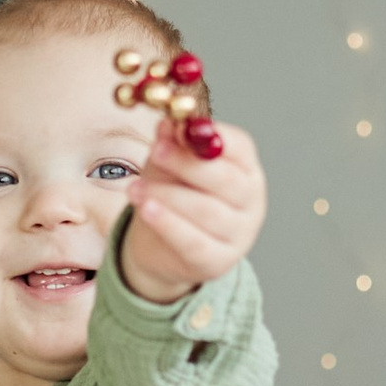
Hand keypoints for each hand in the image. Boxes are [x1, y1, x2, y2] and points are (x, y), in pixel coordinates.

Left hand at [118, 114, 266, 305]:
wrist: (163, 249)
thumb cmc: (175, 197)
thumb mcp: (170, 165)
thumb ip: (173, 144)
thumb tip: (169, 123)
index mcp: (246, 169)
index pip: (240, 147)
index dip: (212, 135)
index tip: (180, 127)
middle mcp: (251, 201)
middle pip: (225, 179)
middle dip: (187, 163)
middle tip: (155, 152)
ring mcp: (238, 235)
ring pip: (205, 211)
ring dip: (167, 195)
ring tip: (135, 187)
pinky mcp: (218, 262)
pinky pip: (193, 242)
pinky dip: (167, 224)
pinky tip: (146, 209)